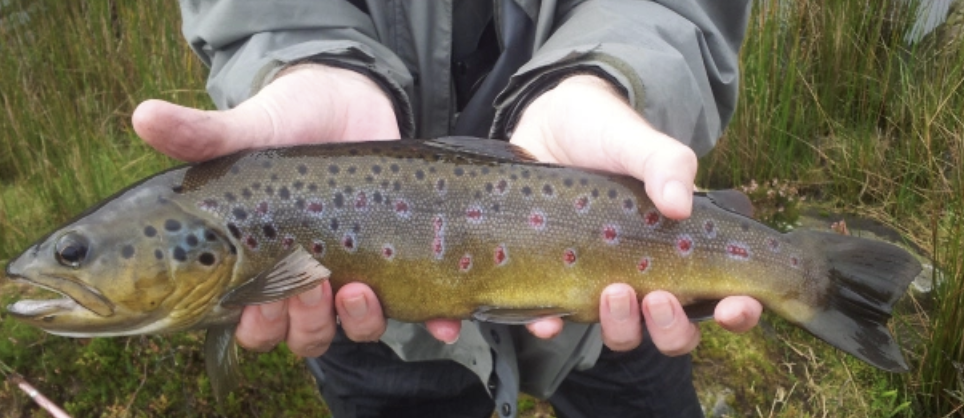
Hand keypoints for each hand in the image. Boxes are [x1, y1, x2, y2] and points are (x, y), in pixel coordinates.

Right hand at [132, 64, 460, 356]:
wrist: (348, 99)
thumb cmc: (290, 119)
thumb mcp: (250, 126)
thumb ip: (203, 134)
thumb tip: (142, 116)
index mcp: (262, 263)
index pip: (252, 323)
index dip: (257, 323)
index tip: (261, 295)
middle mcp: (308, 277)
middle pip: (304, 337)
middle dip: (307, 323)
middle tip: (315, 280)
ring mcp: (356, 271)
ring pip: (354, 331)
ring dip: (360, 323)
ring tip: (360, 288)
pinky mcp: (400, 259)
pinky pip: (418, 308)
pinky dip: (432, 320)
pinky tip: (443, 318)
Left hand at [509, 75, 762, 353]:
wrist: (546, 125)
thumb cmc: (605, 134)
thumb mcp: (638, 142)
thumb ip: (666, 164)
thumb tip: (679, 206)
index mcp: (681, 248)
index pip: (723, 296)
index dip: (738, 312)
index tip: (733, 308)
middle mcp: (645, 274)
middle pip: (673, 331)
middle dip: (672, 328)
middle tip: (658, 297)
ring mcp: (600, 281)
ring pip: (622, 332)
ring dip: (622, 326)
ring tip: (612, 292)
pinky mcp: (555, 281)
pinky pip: (555, 321)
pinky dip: (552, 328)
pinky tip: (548, 321)